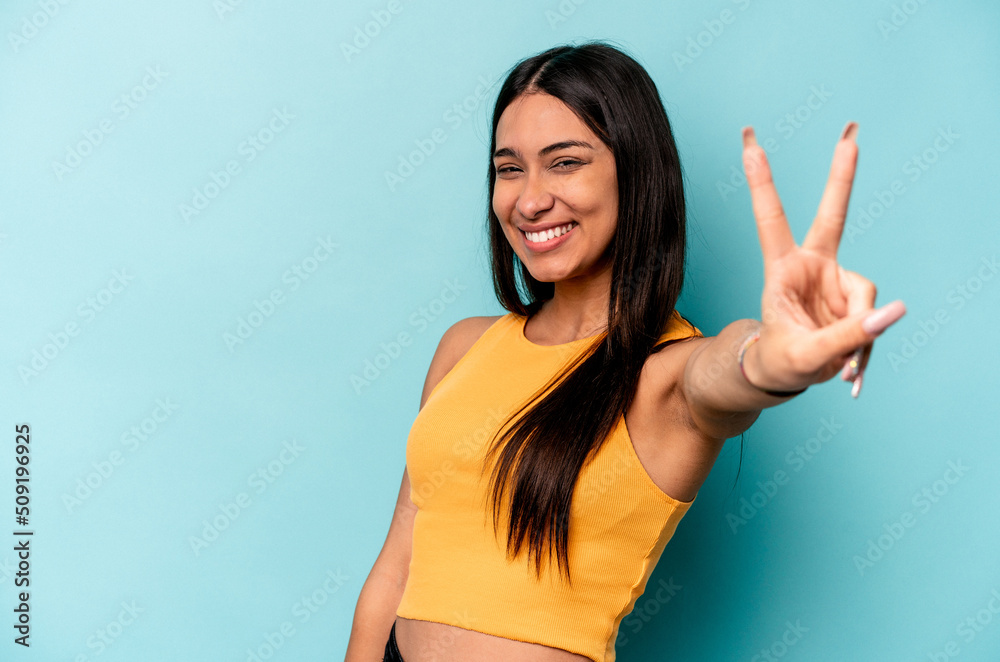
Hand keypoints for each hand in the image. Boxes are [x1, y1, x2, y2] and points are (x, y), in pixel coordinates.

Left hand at [739, 122, 906, 397]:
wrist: (786, 374)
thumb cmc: (784, 359)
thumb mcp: (808, 355)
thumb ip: (848, 336)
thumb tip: (893, 313)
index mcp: (782, 271)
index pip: (770, 219)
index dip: (761, 181)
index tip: (750, 143)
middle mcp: (811, 267)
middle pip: (832, 216)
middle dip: (842, 175)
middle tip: (851, 131)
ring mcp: (835, 281)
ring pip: (866, 296)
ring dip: (859, 330)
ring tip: (839, 360)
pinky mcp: (855, 299)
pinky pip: (874, 316)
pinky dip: (866, 341)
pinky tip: (850, 363)